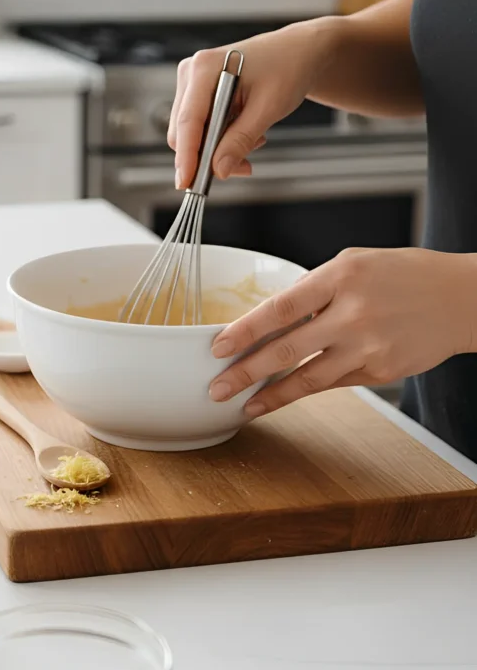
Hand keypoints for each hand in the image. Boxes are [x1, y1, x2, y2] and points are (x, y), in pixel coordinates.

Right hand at [168, 18, 335, 189]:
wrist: (297, 52)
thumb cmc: (286, 68)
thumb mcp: (268, 108)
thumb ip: (240, 140)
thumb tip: (220, 169)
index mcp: (205, 68)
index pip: (188, 121)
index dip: (186, 156)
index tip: (187, 183)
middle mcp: (192, 73)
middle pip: (183, 131)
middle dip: (208, 156)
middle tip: (242, 167)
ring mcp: (192, 83)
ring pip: (190, 134)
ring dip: (218, 148)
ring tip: (253, 141)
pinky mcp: (198, 93)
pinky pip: (200, 127)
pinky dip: (220, 139)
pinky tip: (244, 132)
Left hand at [209, 248, 476, 416]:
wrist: (460, 299)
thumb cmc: (404, 275)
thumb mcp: (355, 264)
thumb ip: (314, 288)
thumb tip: (271, 317)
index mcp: (341, 277)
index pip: (281, 308)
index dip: (246, 330)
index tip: (218, 346)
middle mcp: (353, 314)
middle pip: (286, 350)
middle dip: (245, 373)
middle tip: (216, 387)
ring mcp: (368, 347)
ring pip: (308, 379)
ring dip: (270, 395)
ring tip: (242, 405)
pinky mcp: (381, 373)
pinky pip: (332, 383)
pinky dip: (303, 392)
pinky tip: (279, 399)